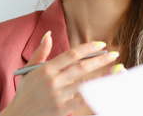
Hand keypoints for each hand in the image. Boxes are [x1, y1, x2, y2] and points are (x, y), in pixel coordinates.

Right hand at [0, 31, 124, 115]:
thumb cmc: (25, 93)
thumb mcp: (29, 71)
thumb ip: (40, 52)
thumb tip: (49, 34)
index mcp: (46, 69)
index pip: (71, 54)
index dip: (88, 48)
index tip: (101, 44)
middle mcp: (52, 81)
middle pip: (82, 67)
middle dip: (100, 59)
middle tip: (114, 54)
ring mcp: (58, 95)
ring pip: (85, 83)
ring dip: (103, 76)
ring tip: (117, 70)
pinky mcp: (62, 109)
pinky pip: (82, 100)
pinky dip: (94, 93)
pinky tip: (104, 88)